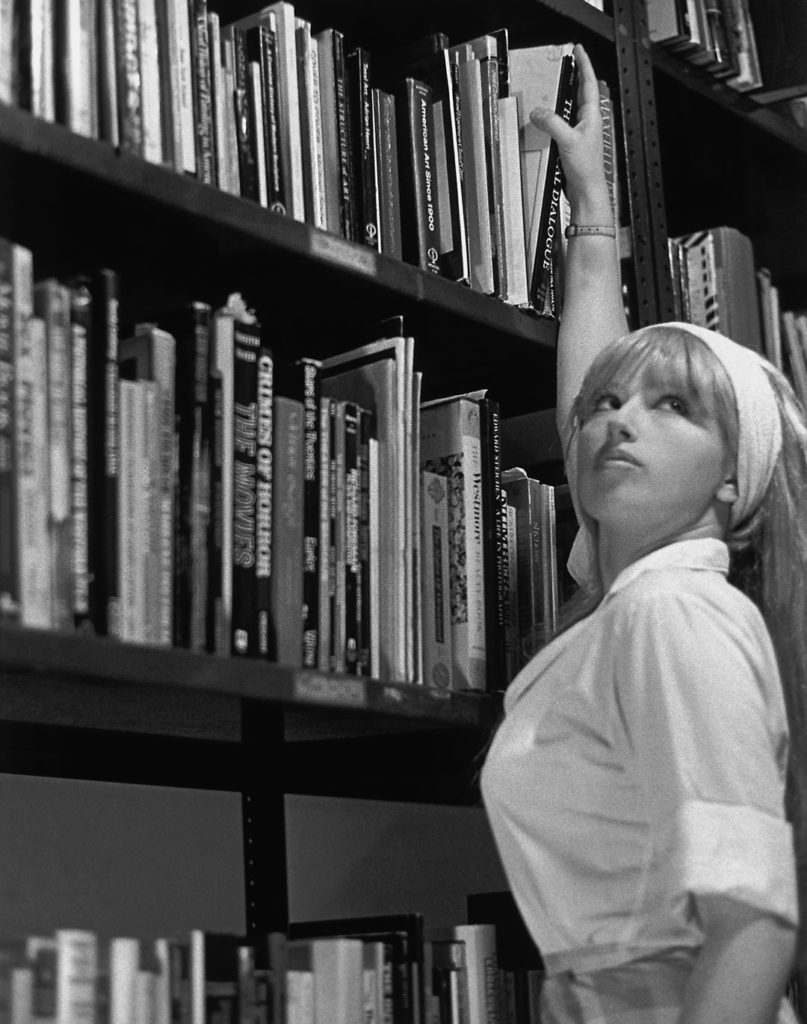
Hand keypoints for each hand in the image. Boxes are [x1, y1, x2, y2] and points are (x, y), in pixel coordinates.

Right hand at [529, 44, 609, 219]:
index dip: (584, 64)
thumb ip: (552, 123)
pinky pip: (562, 124)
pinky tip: (546, 120)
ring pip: (570, 108)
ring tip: (553, 87)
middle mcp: (588, 123)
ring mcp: (580, 133)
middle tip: (566, 63)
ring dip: (562, 98)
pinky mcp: (572, 144)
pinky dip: (554, 118)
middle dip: (573, 77)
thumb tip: (538, 112)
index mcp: (592, 116)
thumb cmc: (586, 169)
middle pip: (581, 92)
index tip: (579, 50)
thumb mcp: (567, 141)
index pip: (588, 83)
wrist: (587, 192)